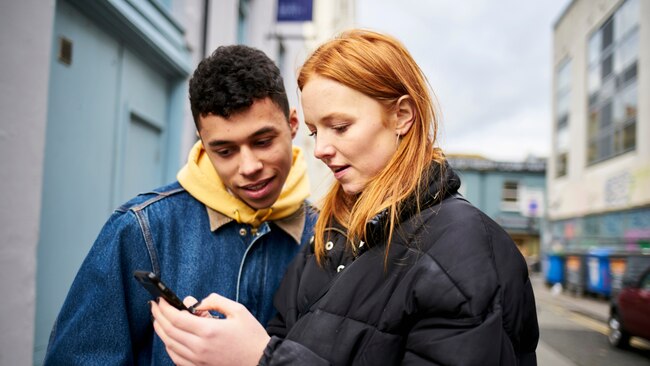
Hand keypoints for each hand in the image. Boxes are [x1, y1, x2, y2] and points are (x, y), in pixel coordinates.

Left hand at [151, 294, 269, 365]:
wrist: (261, 361)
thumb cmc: (251, 336)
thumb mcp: (238, 310)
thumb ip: (215, 301)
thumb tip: (196, 302)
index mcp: (209, 331)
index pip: (177, 318)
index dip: (165, 308)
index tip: (160, 299)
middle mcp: (200, 347)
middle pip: (169, 331)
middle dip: (158, 316)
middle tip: (154, 306)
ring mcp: (198, 360)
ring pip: (170, 345)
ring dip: (161, 331)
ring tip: (158, 320)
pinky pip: (176, 359)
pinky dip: (169, 347)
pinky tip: (169, 339)